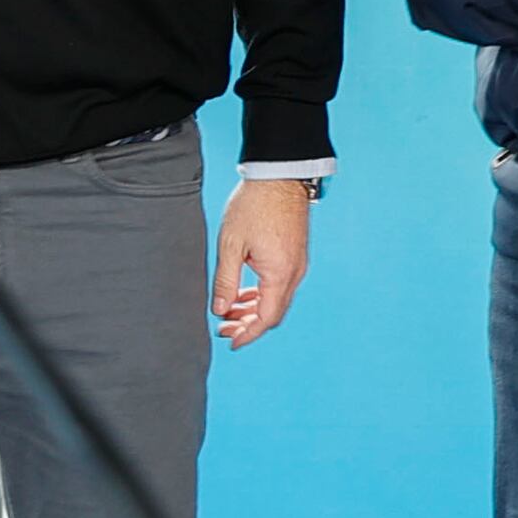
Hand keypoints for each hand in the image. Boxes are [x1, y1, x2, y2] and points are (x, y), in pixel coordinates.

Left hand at [211, 178, 313, 349]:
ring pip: (277, 300)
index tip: (231, 342)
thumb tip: (220, 309)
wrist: (279, 175)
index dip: (248, 334)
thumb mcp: (231, 245)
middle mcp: (294, 273)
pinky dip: (262, 295)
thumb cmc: (253, 205)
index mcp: (279, 273)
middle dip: (248, 324)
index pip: (265, 318)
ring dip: (254, 309)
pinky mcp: (296, 255)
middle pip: (273, 313)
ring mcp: (298, 264)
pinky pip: (281, 285)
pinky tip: (244, 292)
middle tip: (223, 327)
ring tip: (228, 310)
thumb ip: (225, 281)